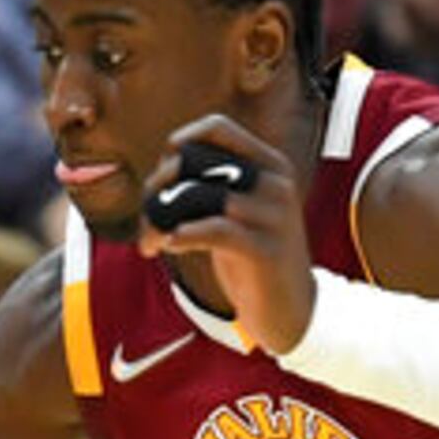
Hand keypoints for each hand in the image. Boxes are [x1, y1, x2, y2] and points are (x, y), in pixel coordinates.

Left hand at [135, 114, 315, 353]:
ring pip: (199, 196)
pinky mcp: (266, 250)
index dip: (180, 142)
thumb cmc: (251, 259)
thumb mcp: (237, 213)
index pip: (218, 128)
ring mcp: (275, 216)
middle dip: (160, 187)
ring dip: (161, 218)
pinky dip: (182, 235)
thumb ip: (210, 187)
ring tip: (152, 239)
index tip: (163, 172)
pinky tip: (170, 244)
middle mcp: (276, 183)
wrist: (290, 310)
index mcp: (271, 165)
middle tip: (148, 216)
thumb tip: (159, 176)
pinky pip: (214, 229)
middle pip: (199, 162)